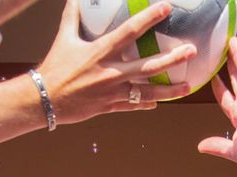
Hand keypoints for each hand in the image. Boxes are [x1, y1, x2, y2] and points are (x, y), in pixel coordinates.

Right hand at [40, 0, 195, 124]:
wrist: (45, 100)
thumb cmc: (54, 67)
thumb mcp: (64, 38)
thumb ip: (73, 17)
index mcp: (100, 52)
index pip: (130, 32)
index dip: (149, 18)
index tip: (166, 8)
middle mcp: (111, 73)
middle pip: (148, 65)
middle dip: (172, 59)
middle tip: (191, 51)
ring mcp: (113, 92)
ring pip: (148, 91)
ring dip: (169, 90)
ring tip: (187, 86)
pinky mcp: (110, 107)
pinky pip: (134, 105)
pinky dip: (147, 103)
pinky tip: (159, 102)